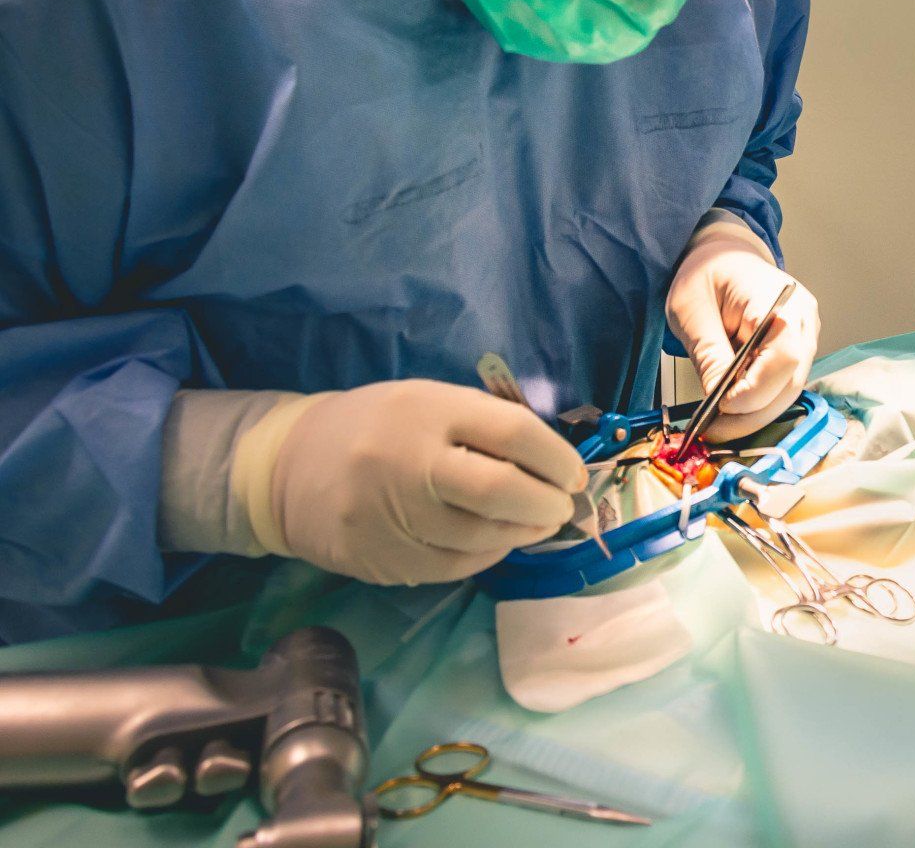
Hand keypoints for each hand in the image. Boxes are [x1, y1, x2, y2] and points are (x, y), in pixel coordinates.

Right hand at [241, 380, 586, 585]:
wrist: (288, 468)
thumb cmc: (378, 427)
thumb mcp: (428, 402)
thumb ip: (485, 426)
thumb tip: (554, 464)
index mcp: (426, 411)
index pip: (511, 433)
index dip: (555, 457)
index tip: (572, 473)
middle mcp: (407, 462)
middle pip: (499, 491)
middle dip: (545, 503)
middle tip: (561, 505)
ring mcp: (390, 516)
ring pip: (480, 537)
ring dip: (522, 533)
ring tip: (535, 523)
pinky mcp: (380, 559)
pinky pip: (453, 566)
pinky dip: (487, 554)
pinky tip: (495, 540)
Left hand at [665, 214, 820, 440]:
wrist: (721, 255)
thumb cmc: (706, 273)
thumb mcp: (692, 310)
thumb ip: (709, 354)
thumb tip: (717, 399)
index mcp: (780, 299)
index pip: (783, 356)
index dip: (757, 388)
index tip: (723, 406)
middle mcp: (803, 318)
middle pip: (790, 381)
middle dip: (753, 412)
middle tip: (715, 430)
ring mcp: (804, 335)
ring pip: (789, 389)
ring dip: (756, 413)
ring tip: (719, 425)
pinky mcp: (795, 350)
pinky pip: (783, 384)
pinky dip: (759, 402)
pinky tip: (732, 410)